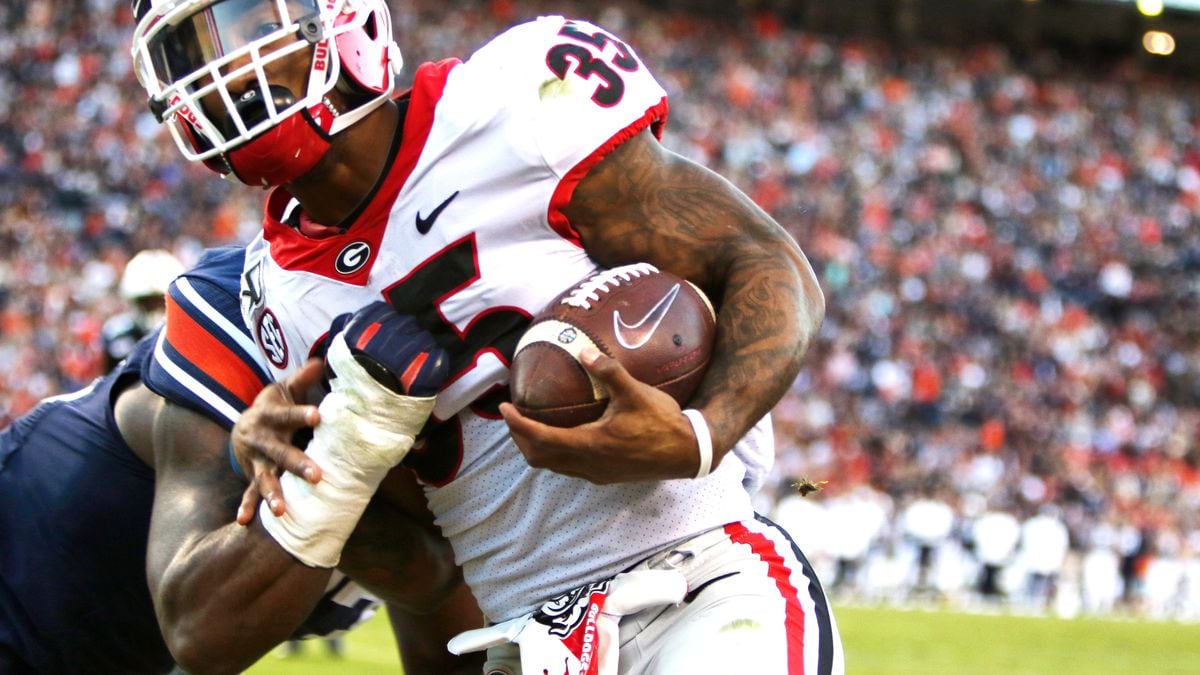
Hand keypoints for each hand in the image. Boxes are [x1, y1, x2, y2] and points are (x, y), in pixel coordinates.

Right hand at [232, 358, 323, 524]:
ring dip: (271, 493)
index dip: (301, 414)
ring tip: (280, 511)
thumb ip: (302, 378)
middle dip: (297, 464)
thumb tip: (323, 359)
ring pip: (264, 478)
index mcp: (271, 417)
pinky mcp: (251, 475)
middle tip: (317, 476)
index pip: (288, 415)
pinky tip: (245, 521)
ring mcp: (256, 460)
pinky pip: (248, 492)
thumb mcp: (284, 390)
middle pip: (280, 453)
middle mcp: (263, 440)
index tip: (318, 416)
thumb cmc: (273, 408)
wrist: (242, 427)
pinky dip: (246, 506)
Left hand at [499, 348, 701, 483]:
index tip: (503, 408)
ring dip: (536, 448)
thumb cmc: (662, 422)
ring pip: (553, 466)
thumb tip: (583, 349)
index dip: (517, 424)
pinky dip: (554, 453)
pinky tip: (563, 434)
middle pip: (539, 457)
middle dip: (520, 438)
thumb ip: (608, 371)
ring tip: (530, 425)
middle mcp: (588, 464)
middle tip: (514, 415)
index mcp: (590, 445)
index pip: (540, 438)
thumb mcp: (636, 392)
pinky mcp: (605, 476)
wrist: (687, 453)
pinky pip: (568, 468)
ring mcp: (596, 473)